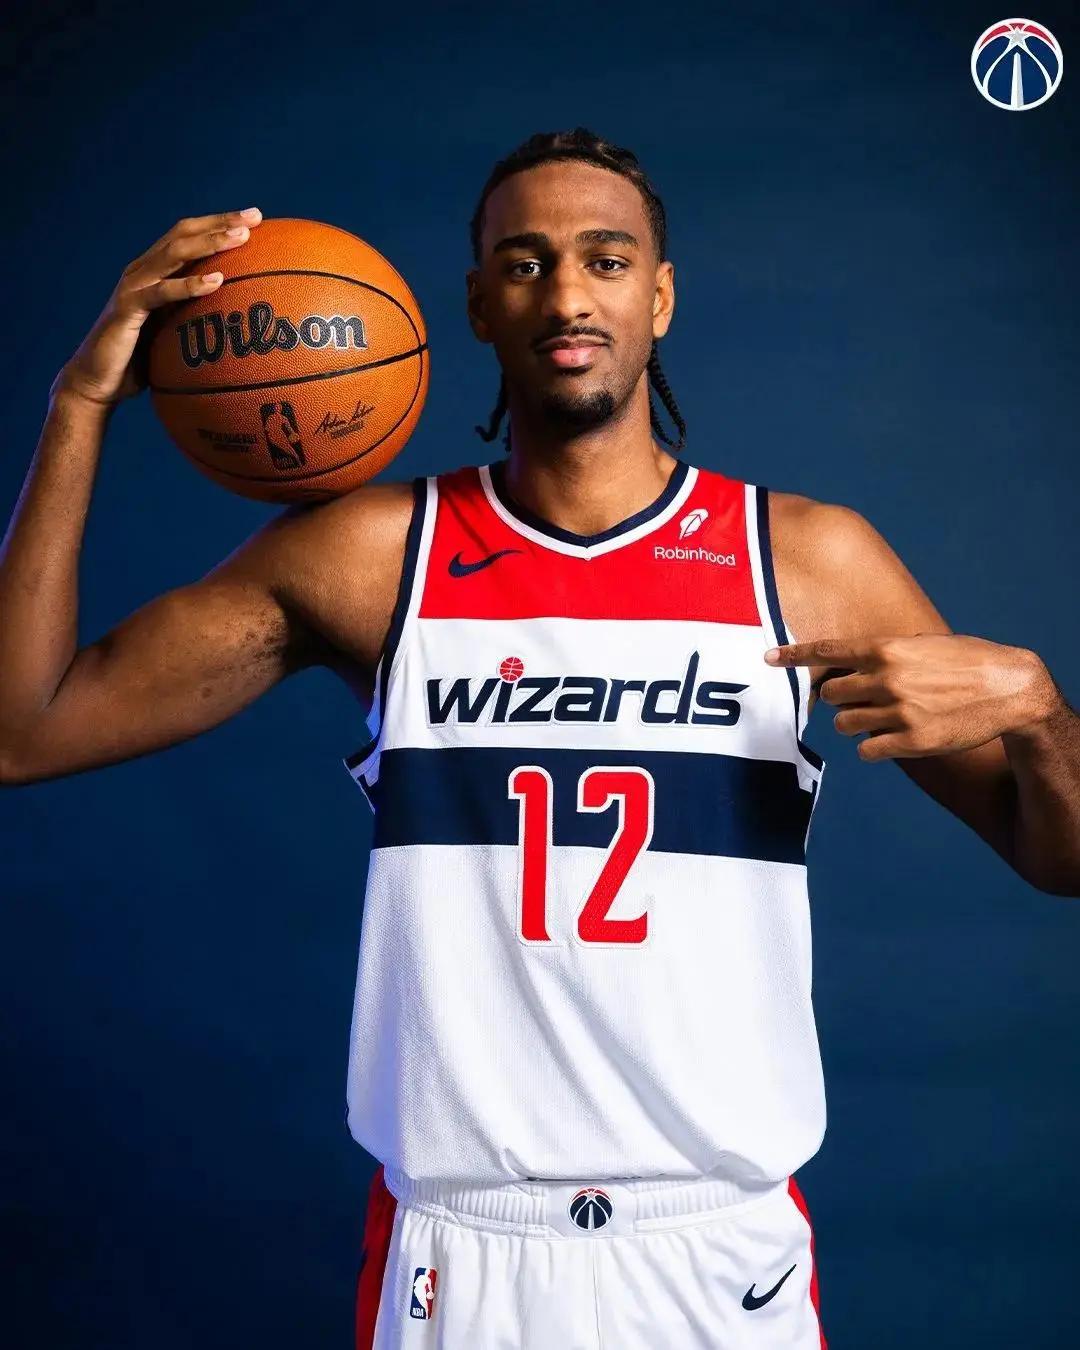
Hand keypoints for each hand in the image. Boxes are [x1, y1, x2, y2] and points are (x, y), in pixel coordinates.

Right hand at [50, 207, 263, 408]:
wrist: (97, 382)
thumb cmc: (140, 363)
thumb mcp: (176, 335)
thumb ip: (199, 320)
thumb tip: (241, 326)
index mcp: (154, 272)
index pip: (188, 236)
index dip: (219, 223)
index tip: (256, 218)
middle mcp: (142, 271)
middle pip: (184, 234)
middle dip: (220, 223)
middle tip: (255, 216)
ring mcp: (133, 286)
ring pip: (174, 254)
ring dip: (209, 243)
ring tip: (240, 238)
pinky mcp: (127, 308)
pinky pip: (161, 293)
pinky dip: (189, 284)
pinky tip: (216, 281)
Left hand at [764, 633, 1060, 760]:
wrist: (1009, 688)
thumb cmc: (967, 662)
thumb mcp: (923, 645)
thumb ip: (885, 655)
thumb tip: (851, 666)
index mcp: (887, 649)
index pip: (827, 651)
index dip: (794, 656)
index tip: (769, 658)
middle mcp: (886, 679)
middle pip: (831, 693)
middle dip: (840, 697)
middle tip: (862, 698)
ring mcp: (897, 711)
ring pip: (844, 724)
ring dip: (855, 723)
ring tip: (884, 717)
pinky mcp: (910, 741)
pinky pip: (867, 750)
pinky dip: (873, 747)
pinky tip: (892, 739)